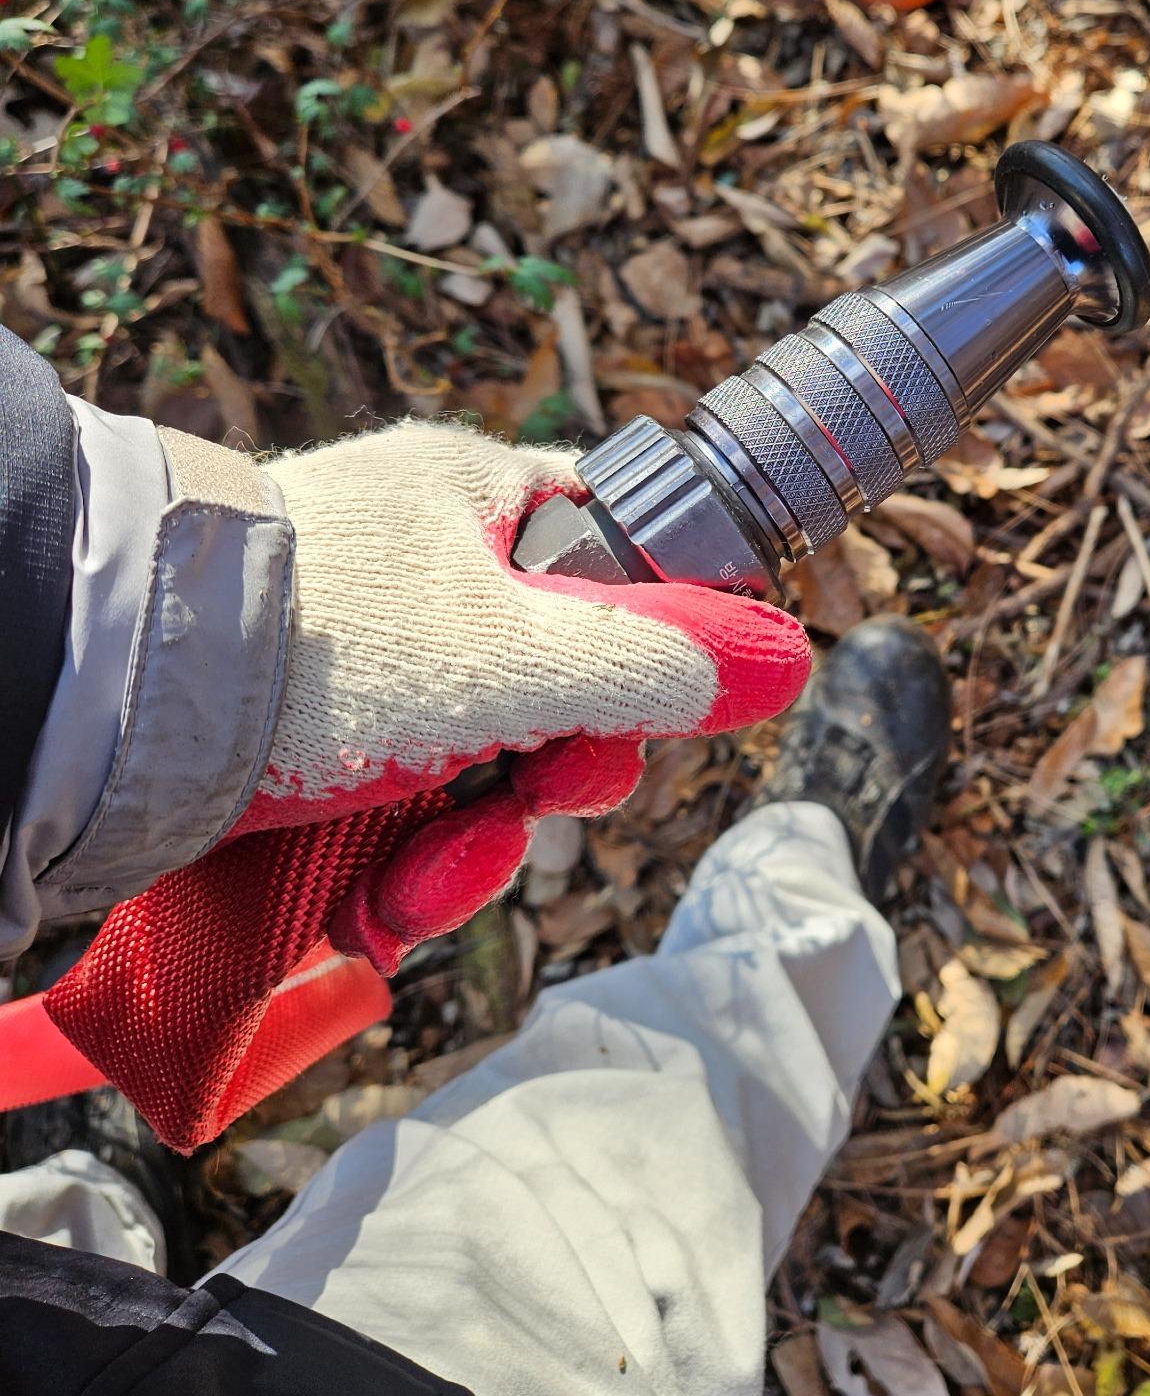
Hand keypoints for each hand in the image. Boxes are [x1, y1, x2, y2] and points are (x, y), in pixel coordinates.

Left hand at [249, 421, 808, 961]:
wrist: (120, 706)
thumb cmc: (323, 644)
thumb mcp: (521, 653)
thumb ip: (659, 662)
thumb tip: (784, 659)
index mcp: (473, 498)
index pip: (610, 549)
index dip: (647, 642)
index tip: (638, 711)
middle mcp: (419, 569)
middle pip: (553, 682)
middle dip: (551, 776)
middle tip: (535, 801)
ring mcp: (358, 654)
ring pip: (475, 761)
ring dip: (469, 843)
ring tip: (422, 879)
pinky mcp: (305, 735)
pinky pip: (396, 800)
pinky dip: (397, 859)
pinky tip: (376, 897)